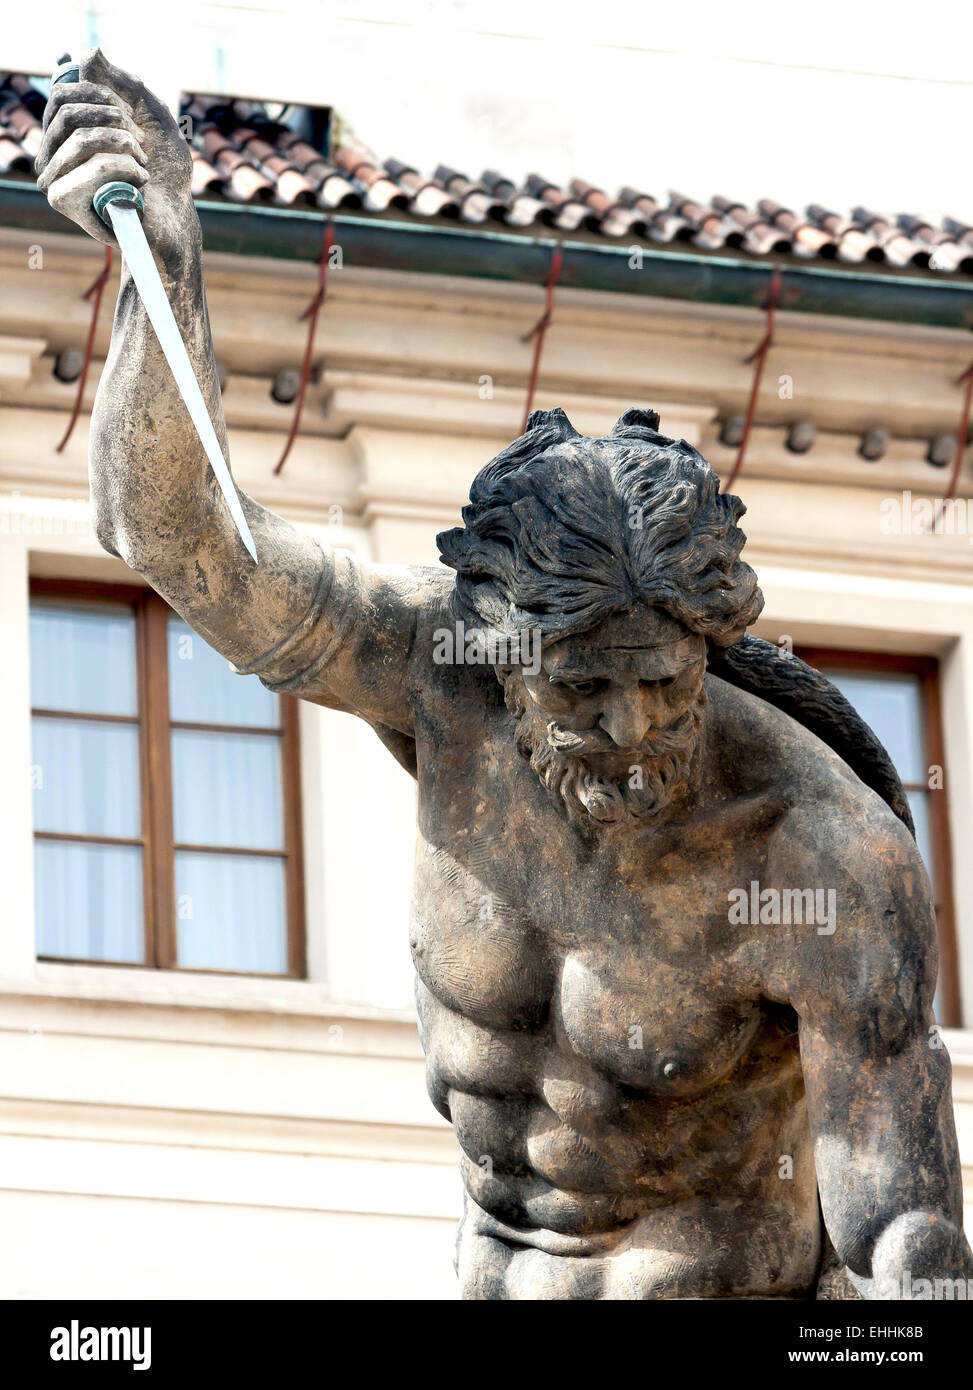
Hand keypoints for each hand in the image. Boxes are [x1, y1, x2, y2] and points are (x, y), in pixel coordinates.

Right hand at [36, 47, 194, 262]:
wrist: (177, 214)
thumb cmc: (164, 168)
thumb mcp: (151, 113)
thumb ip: (123, 82)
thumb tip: (88, 55)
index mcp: (67, 132)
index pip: (62, 94)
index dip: (102, 96)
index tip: (131, 117)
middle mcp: (53, 153)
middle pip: (66, 112)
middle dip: (114, 121)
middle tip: (140, 143)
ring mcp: (54, 176)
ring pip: (79, 138)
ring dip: (124, 147)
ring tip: (142, 165)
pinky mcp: (64, 201)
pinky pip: (94, 166)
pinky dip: (127, 169)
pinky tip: (139, 185)